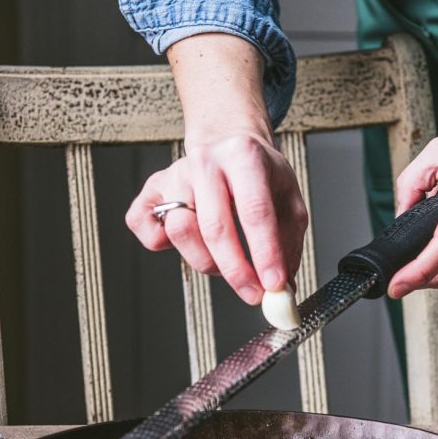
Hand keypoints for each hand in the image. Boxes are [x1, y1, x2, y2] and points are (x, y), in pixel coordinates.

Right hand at [126, 133, 306, 303]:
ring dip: (207, 261)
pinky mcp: (150, 193)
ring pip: (181, 233)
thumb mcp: (288, 200)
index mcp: (243, 156)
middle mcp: (204, 162)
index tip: (274, 284)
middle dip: (236, 270)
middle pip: (215, 227)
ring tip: (226, 259)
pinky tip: (190, 241)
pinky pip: (150, 234)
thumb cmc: (258, 175)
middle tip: (253, 294)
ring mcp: (173, 176)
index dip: (265, 253)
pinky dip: (166, 247)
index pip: (255, 211)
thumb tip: (282, 289)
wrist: (227, 145)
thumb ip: (287, 245)